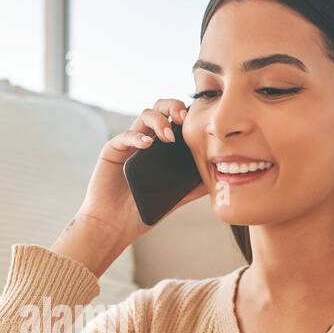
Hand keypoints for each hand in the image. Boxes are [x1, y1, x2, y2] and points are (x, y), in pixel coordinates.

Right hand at [54, 98, 208, 274]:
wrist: (114, 225)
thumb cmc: (143, 211)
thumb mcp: (175, 198)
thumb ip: (194, 185)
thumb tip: (222, 177)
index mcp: (161, 147)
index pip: (175, 119)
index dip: (187, 115)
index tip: (199, 123)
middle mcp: (146, 139)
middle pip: (160, 108)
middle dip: (173, 107)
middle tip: (183, 118)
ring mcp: (129, 144)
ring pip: (144, 115)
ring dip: (159, 121)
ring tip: (168, 137)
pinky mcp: (112, 150)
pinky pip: (125, 136)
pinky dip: (137, 137)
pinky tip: (147, 144)